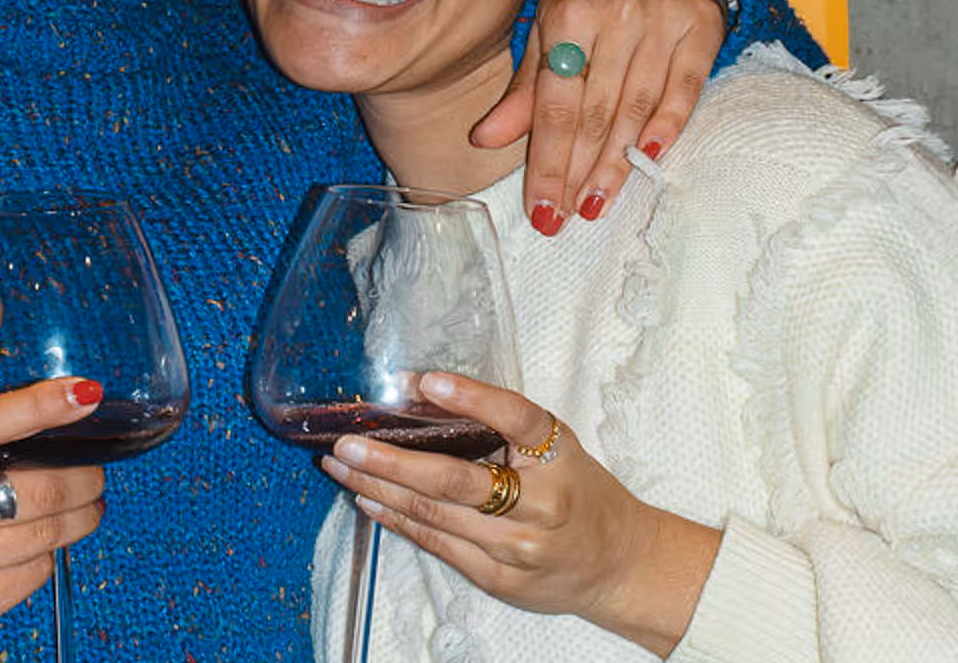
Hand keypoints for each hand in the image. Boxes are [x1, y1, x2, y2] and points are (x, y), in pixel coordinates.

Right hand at [0, 291, 106, 660]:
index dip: (35, 406)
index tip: (85, 391)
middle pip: (34, 485)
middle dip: (82, 474)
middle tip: (91, 466)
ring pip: (48, 532)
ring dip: (80, 513)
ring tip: (80, 500)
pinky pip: (39, 572)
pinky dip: (49, 555)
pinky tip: (33, 544)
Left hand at [321, 371, 720, 657]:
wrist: (617, 563)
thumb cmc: (579, 491)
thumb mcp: (555, 447)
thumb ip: (501, 424)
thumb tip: (424, 390)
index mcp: (558, 458)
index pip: (517, 419)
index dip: (473, 397)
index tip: (426, 381)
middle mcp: (540, 503)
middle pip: (456, 480)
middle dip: (392, 460)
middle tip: (347, 442)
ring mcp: (517, 547)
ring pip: (434, 515)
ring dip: (380, 486)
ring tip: (341, 465)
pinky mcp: (498, 577)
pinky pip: (437, 544)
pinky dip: (396, 519)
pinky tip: (368, 498)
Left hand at [472, 0, 726, 232]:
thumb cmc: (589, 0)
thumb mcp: (547, 32)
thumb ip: (524, 91)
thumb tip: (484, 140)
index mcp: (568, 11)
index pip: (555, 104)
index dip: (548, 162)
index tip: (543, 210)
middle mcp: (616, 11)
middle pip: (595, 111)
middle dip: (579, 172)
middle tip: (569, 217)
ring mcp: (662, 16)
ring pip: (637, 107)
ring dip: (617, 163)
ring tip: (599, 203)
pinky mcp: (702, 22)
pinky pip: (684, 89)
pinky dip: (667, 128)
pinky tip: (648, 161)